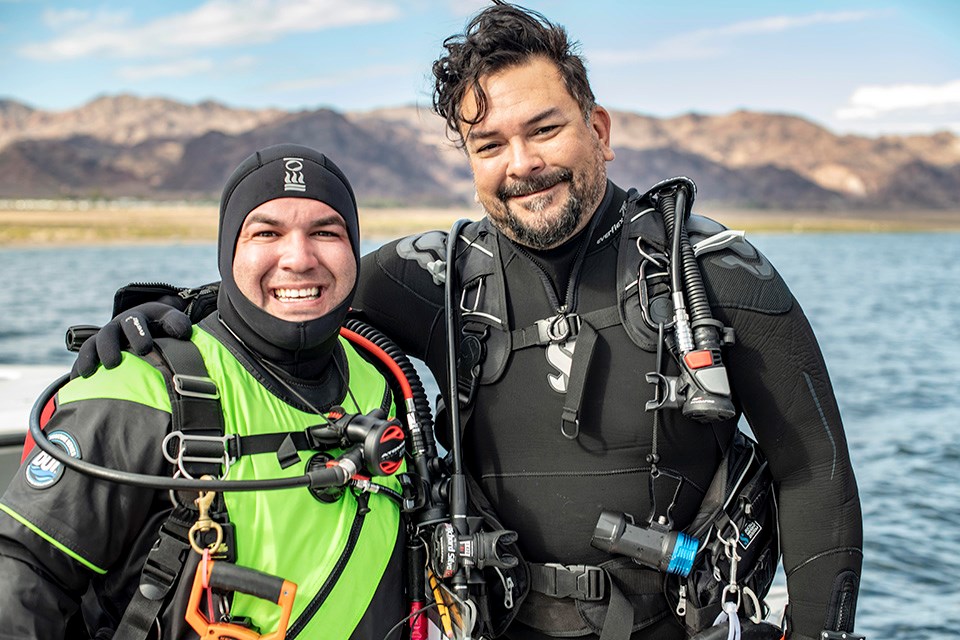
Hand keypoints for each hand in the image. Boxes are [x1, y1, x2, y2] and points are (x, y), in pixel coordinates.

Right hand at [72, 302, 192, 377]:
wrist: (145, 326)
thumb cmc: (162, 326)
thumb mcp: (171, 320)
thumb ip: (178, 323)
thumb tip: (183, 333)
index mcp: (136, 318)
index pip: (134, 321)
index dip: (137, 333)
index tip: (144, 348)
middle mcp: (116, 327)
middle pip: (108, 333)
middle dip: (109, 347)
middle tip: (114, 362)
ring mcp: (104, 339)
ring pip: (91, 345)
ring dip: (88, 357)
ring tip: (90, 373)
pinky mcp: (95, 352)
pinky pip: (82, 358)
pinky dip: (78, 368)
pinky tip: (77, 382)